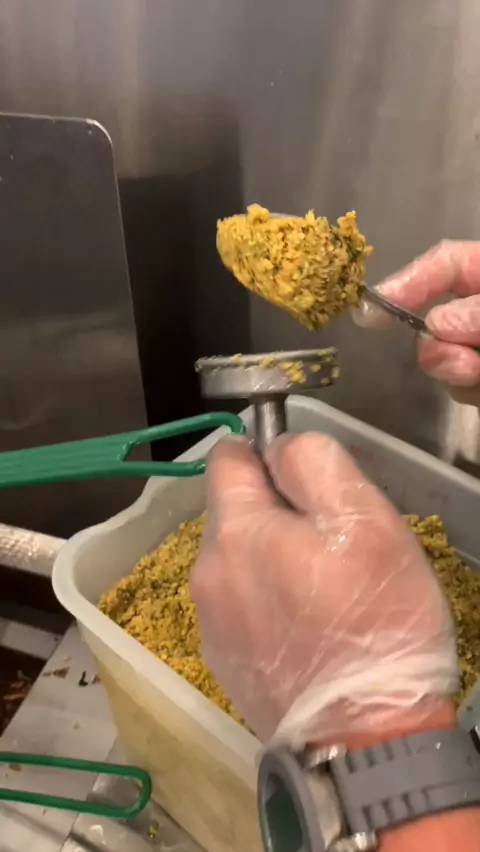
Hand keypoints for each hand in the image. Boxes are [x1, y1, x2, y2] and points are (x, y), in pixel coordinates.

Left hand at [190, 434, 457, 747]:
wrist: (368, 743)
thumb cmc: (375, 622)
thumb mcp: (365, 522)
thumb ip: (315, 464)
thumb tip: (279, 446)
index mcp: (236, 532)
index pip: (228, 458)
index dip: (266, 454)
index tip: (305, 480)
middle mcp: (207, 573)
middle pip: (233, 512)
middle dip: (275, 512)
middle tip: (331, 544)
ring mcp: (211, 622)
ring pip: (237, 559)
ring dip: (271, 557)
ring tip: (322, 590)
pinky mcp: (223, 660)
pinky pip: (240, 604)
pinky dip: (266, 600)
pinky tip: (306, 627)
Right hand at [355, 241, 479, 403]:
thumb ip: (479, 313)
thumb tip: (437, 323)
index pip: (448, 263)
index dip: (411, 279)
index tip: (371, 311)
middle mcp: (478, 313)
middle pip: (438, 317)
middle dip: (433, 340)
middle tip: (440, 358)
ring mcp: (477, 348)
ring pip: (445, 358)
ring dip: (454, 371)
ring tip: (476, 376)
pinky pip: (461, 387)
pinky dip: (468, 391)